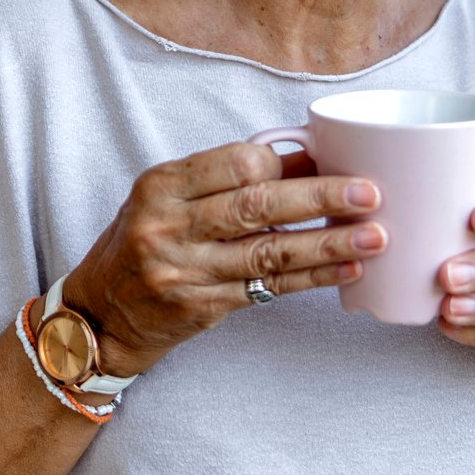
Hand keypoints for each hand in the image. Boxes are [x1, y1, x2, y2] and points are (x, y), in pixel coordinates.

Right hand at [58, 142, 386, 377]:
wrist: (99, 315)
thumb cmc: (143, 242)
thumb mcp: (169, 198)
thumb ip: (227, 179)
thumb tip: (308, 158)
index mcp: (162, 185)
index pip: (235, 163)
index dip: (287, 162)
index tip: (330, 160)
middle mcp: (169, 226)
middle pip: (258, 206)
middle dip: (321, 198)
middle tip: (370, 193)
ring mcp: (184, 271)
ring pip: (270, 254)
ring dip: (329, 244)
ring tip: (374, 236)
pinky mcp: (202, 308)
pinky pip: (268, 290)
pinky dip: (312, 279)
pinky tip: (347, 270)